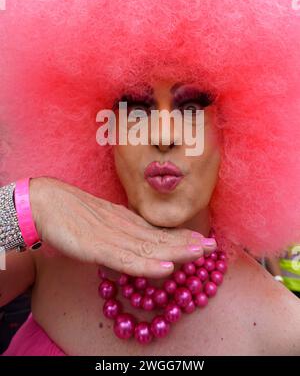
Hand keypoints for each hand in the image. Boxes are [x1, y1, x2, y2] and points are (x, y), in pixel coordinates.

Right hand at [29, 177, 216, 277]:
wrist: (45, 201)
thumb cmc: (70, 212)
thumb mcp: (101, 223)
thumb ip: (119, 233)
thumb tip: (136, 244)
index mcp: (124, 220)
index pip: (157, 231)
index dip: (181, 236)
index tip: (202, 240)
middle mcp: (123, 226)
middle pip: (159, 237)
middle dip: (187, 242)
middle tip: (212, 245)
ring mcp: (112, 236)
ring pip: (149, 246)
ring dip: (176, 250)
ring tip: (200, 252)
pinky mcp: (97, 247)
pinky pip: (126, 258)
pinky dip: (148, 264)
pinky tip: (166, 267)